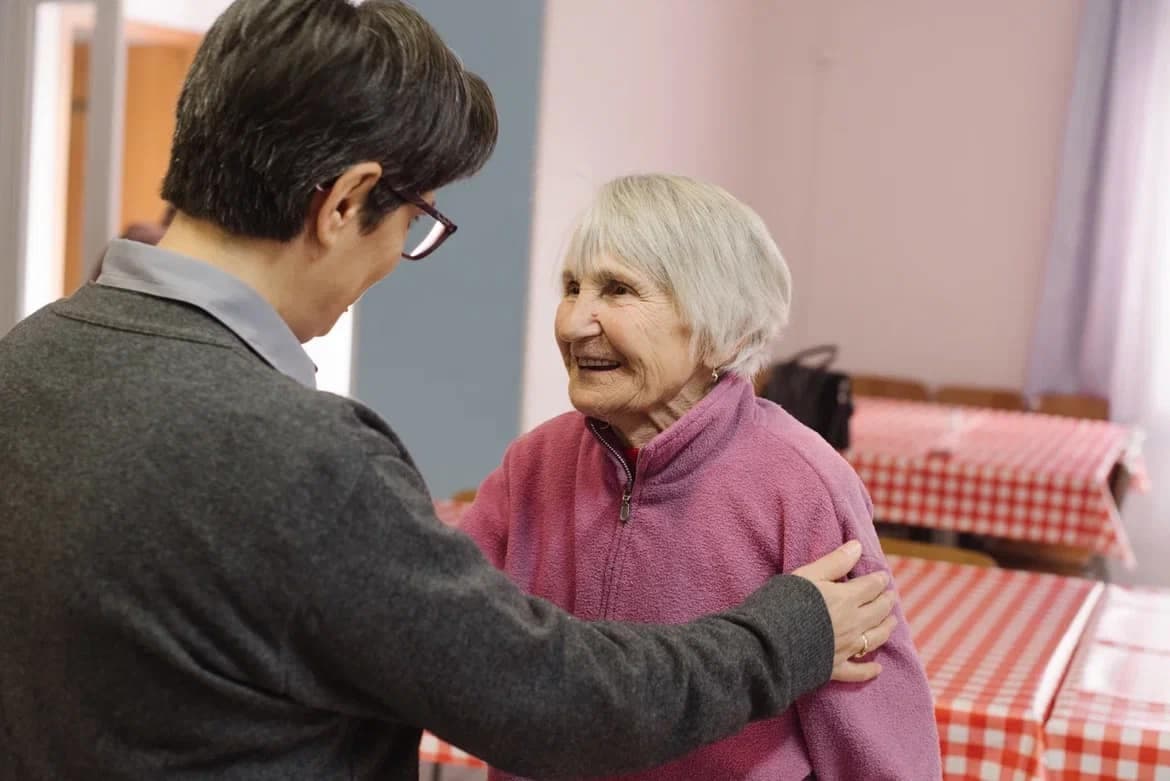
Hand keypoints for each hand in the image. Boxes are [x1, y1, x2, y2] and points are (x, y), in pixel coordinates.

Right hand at [793, 541, 896, 682]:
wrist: (769, 643)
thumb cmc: (783, 603)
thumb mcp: (807, 575)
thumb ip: (834, 562)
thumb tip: (857, 546)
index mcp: (846, 599)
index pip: (871, 587)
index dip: (879, 580)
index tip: (883, 577)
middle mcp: (853, 624)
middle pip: (878, 612)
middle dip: (887, 602)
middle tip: (891, 596)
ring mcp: (846, 648)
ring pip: (875, 639)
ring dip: (886, 629)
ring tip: (892, 622)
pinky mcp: (834, 668)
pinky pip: (857, 671)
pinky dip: (869, 670)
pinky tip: (877, 669)